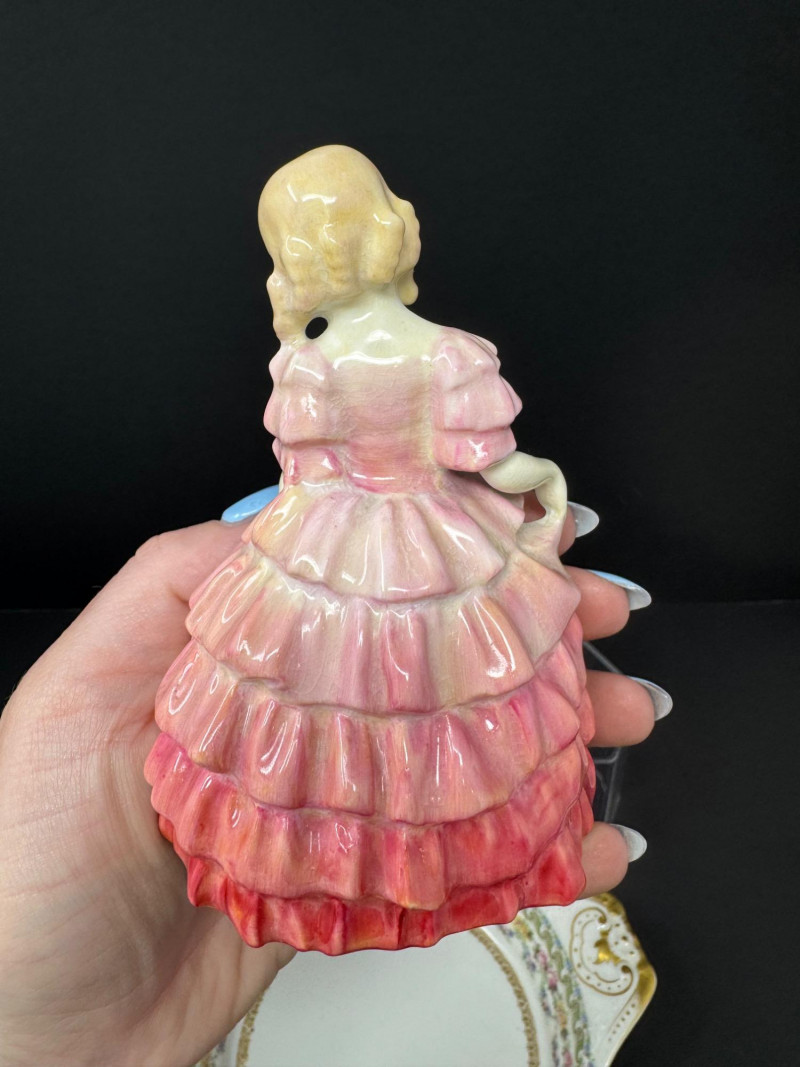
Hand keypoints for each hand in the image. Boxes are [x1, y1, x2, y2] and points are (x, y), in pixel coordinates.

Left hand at [0, 497, 661, 1066]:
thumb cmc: (20, 866)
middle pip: (423, 665)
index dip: (439, 549)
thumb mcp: (71, 700)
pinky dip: (529, 857)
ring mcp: (327, 813)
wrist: (21, 1039)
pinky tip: (591, 845)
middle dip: (522, 636)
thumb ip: (165, 595)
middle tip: (602, 620)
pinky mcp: (347, 894)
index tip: (518, 534)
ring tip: (622, 720)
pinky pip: (449, 866)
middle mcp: (289, 728)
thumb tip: (269, 517)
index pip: (353, 583)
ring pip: (456, 758)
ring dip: (550, 736)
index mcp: (231, 664)